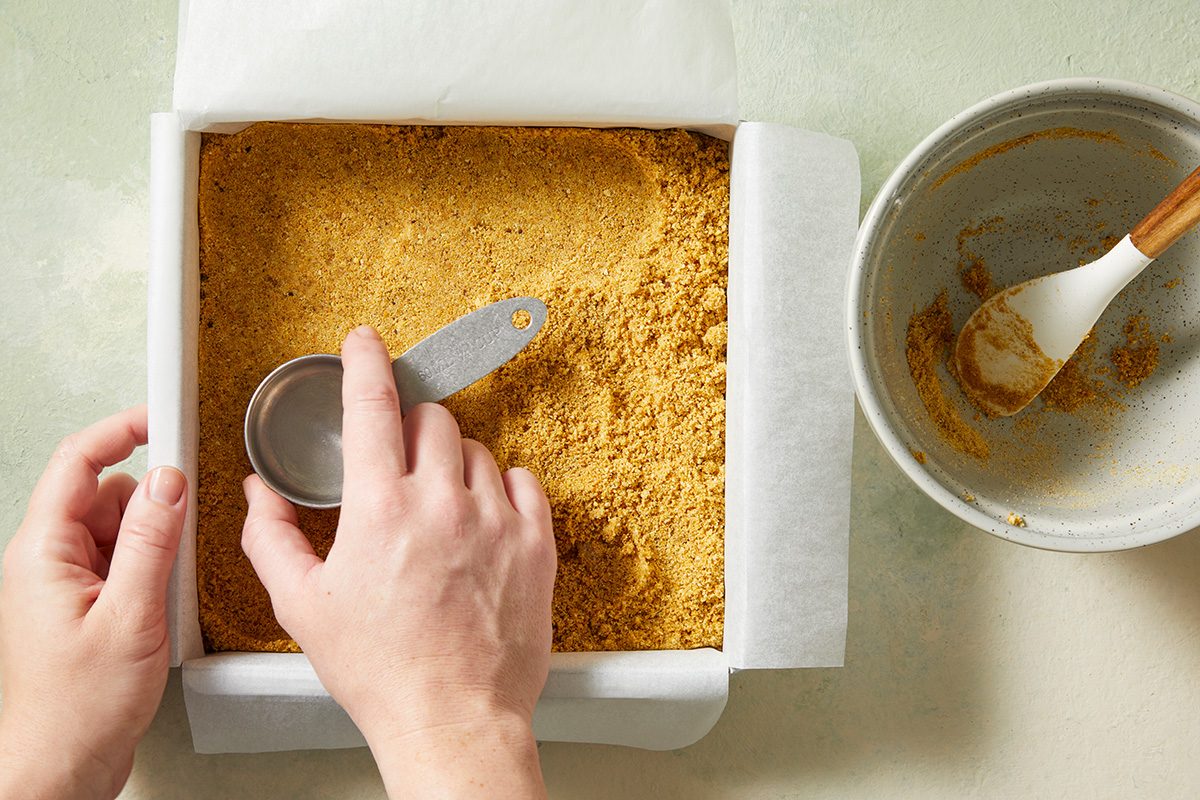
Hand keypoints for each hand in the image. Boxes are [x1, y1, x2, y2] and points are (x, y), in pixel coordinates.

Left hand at [0, 406, 185, 799]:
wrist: (60, 769)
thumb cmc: (78, 709)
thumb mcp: (130, 616)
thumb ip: (150, 541)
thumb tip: (169, 481)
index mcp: (43, 552)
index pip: (77, 463)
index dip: (120, 431)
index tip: (161, 417)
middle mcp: (47, 561)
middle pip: (103, 493)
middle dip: (148, 503)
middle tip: (184, 523)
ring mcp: (64, 584)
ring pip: (116, 528)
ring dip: (150, 540)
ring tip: (166, 585)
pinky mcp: (83, 606)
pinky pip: (120, 562)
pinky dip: (148, 568)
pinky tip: (161, 601)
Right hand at [241, 326, 555, 798]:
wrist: (452, 718)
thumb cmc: (381, 670)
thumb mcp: (302, 606)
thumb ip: (271, 537)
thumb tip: (258, 494)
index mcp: (381, 509)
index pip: (373, 407)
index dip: (366, 362)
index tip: (366, 341)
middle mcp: (444, 502)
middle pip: (432, 420)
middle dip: (410, 430)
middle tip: (398, 467)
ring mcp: (496, 521)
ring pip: (478, 451)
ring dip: (453, 463)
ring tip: (437, 509)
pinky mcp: (536, 544)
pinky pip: (524, 482)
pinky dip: (501, 488)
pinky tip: (481, 519)